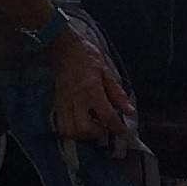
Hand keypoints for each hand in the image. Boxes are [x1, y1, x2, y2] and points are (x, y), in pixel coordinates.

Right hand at [47, 25, 135, 142]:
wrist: (65, 50)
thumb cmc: (88, 58)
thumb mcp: (107, 72)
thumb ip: (118, 94)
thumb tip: (129, 111)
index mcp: (91, 90)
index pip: (106, 115)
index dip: (118, 128)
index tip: (125, 135)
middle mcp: (76, 100)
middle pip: (84, 128)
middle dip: (96, 133)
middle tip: (104, 127)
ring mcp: (64, 104)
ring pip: (70, 131)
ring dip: (83, 135)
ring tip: (92, 126)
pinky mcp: (57, 105)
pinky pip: (61, 127)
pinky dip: (71, 132)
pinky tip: (80, 124)